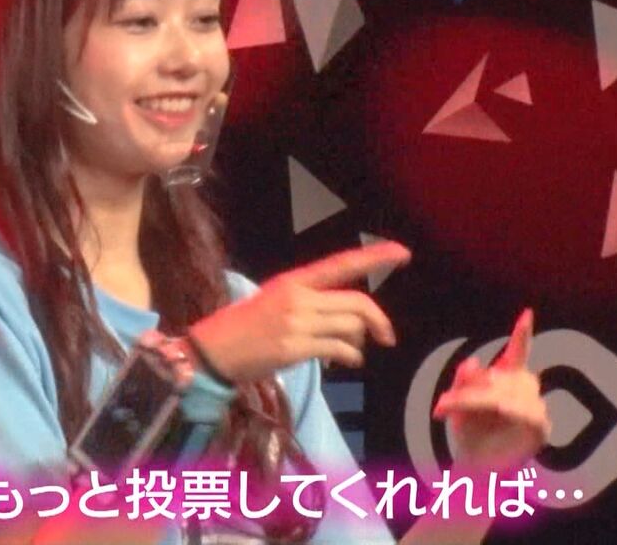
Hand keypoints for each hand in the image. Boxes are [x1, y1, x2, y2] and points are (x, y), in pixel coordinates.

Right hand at [188, 241, 410, 382]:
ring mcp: (296, 323)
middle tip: (387, 338)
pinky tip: (348, 362)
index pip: (342, 264)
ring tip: (350, 352)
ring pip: (351, 328)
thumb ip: (311, 303)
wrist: (213, 350)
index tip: (403, 253)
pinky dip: (351, 357)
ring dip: (359, 343)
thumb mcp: (276, 301)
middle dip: (379, 320)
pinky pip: (340, 350)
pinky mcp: (294, 348)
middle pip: (356, 302)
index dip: (375, 257)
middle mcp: (297, 297)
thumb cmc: (245, 327)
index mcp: (294, 281)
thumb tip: (351, 321)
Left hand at [433, 309, 550, 472]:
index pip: (518, 352)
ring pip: (508, 393)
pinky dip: (510, 410)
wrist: (472, 464)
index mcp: (507, 379)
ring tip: (454, 411)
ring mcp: (535, 409)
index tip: (527, 312)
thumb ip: (462, 380)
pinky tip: (498, 410)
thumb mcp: (457, 401)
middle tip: (445, 403)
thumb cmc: (468, 430)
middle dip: (472, 388)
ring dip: (478, 401)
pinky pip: (528, 412)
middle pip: (503, 375)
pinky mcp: (540, 428)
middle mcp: (523, 390)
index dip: (522, 334)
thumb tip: (474, 360)